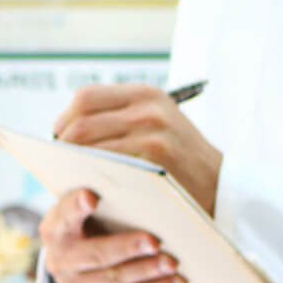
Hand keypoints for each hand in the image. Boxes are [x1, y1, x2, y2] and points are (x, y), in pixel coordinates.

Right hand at [40, 190, 185, 282]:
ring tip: (172, 262)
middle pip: (95, 254)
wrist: (76, 259)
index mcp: (55, 228)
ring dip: (147, 271)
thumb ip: (100, 192)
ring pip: (114, 278)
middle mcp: (58, 259)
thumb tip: (138, 171)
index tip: (91, 196)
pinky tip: (177, 282)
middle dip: (127, 247)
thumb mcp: (86, 206)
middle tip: (155, 241)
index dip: (76, 207)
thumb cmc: (91, 221)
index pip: (64, 216)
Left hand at [53, 83, 224, 214]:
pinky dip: (87, 172)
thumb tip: (62, 131)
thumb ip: (120, 121)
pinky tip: (87, 186)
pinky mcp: (155, 153)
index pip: (85, 97)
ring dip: (70, 161)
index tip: (59, 141)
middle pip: (81, 119)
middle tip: (60, 165)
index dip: (64, 119)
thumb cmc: (179, 164)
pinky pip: (103, 160)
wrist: (222, 188)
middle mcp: (148, 106)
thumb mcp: (156, 127)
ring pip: (87, 140)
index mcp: (145, 94)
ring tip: (69, 176)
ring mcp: (152, 128)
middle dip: (63, 144)